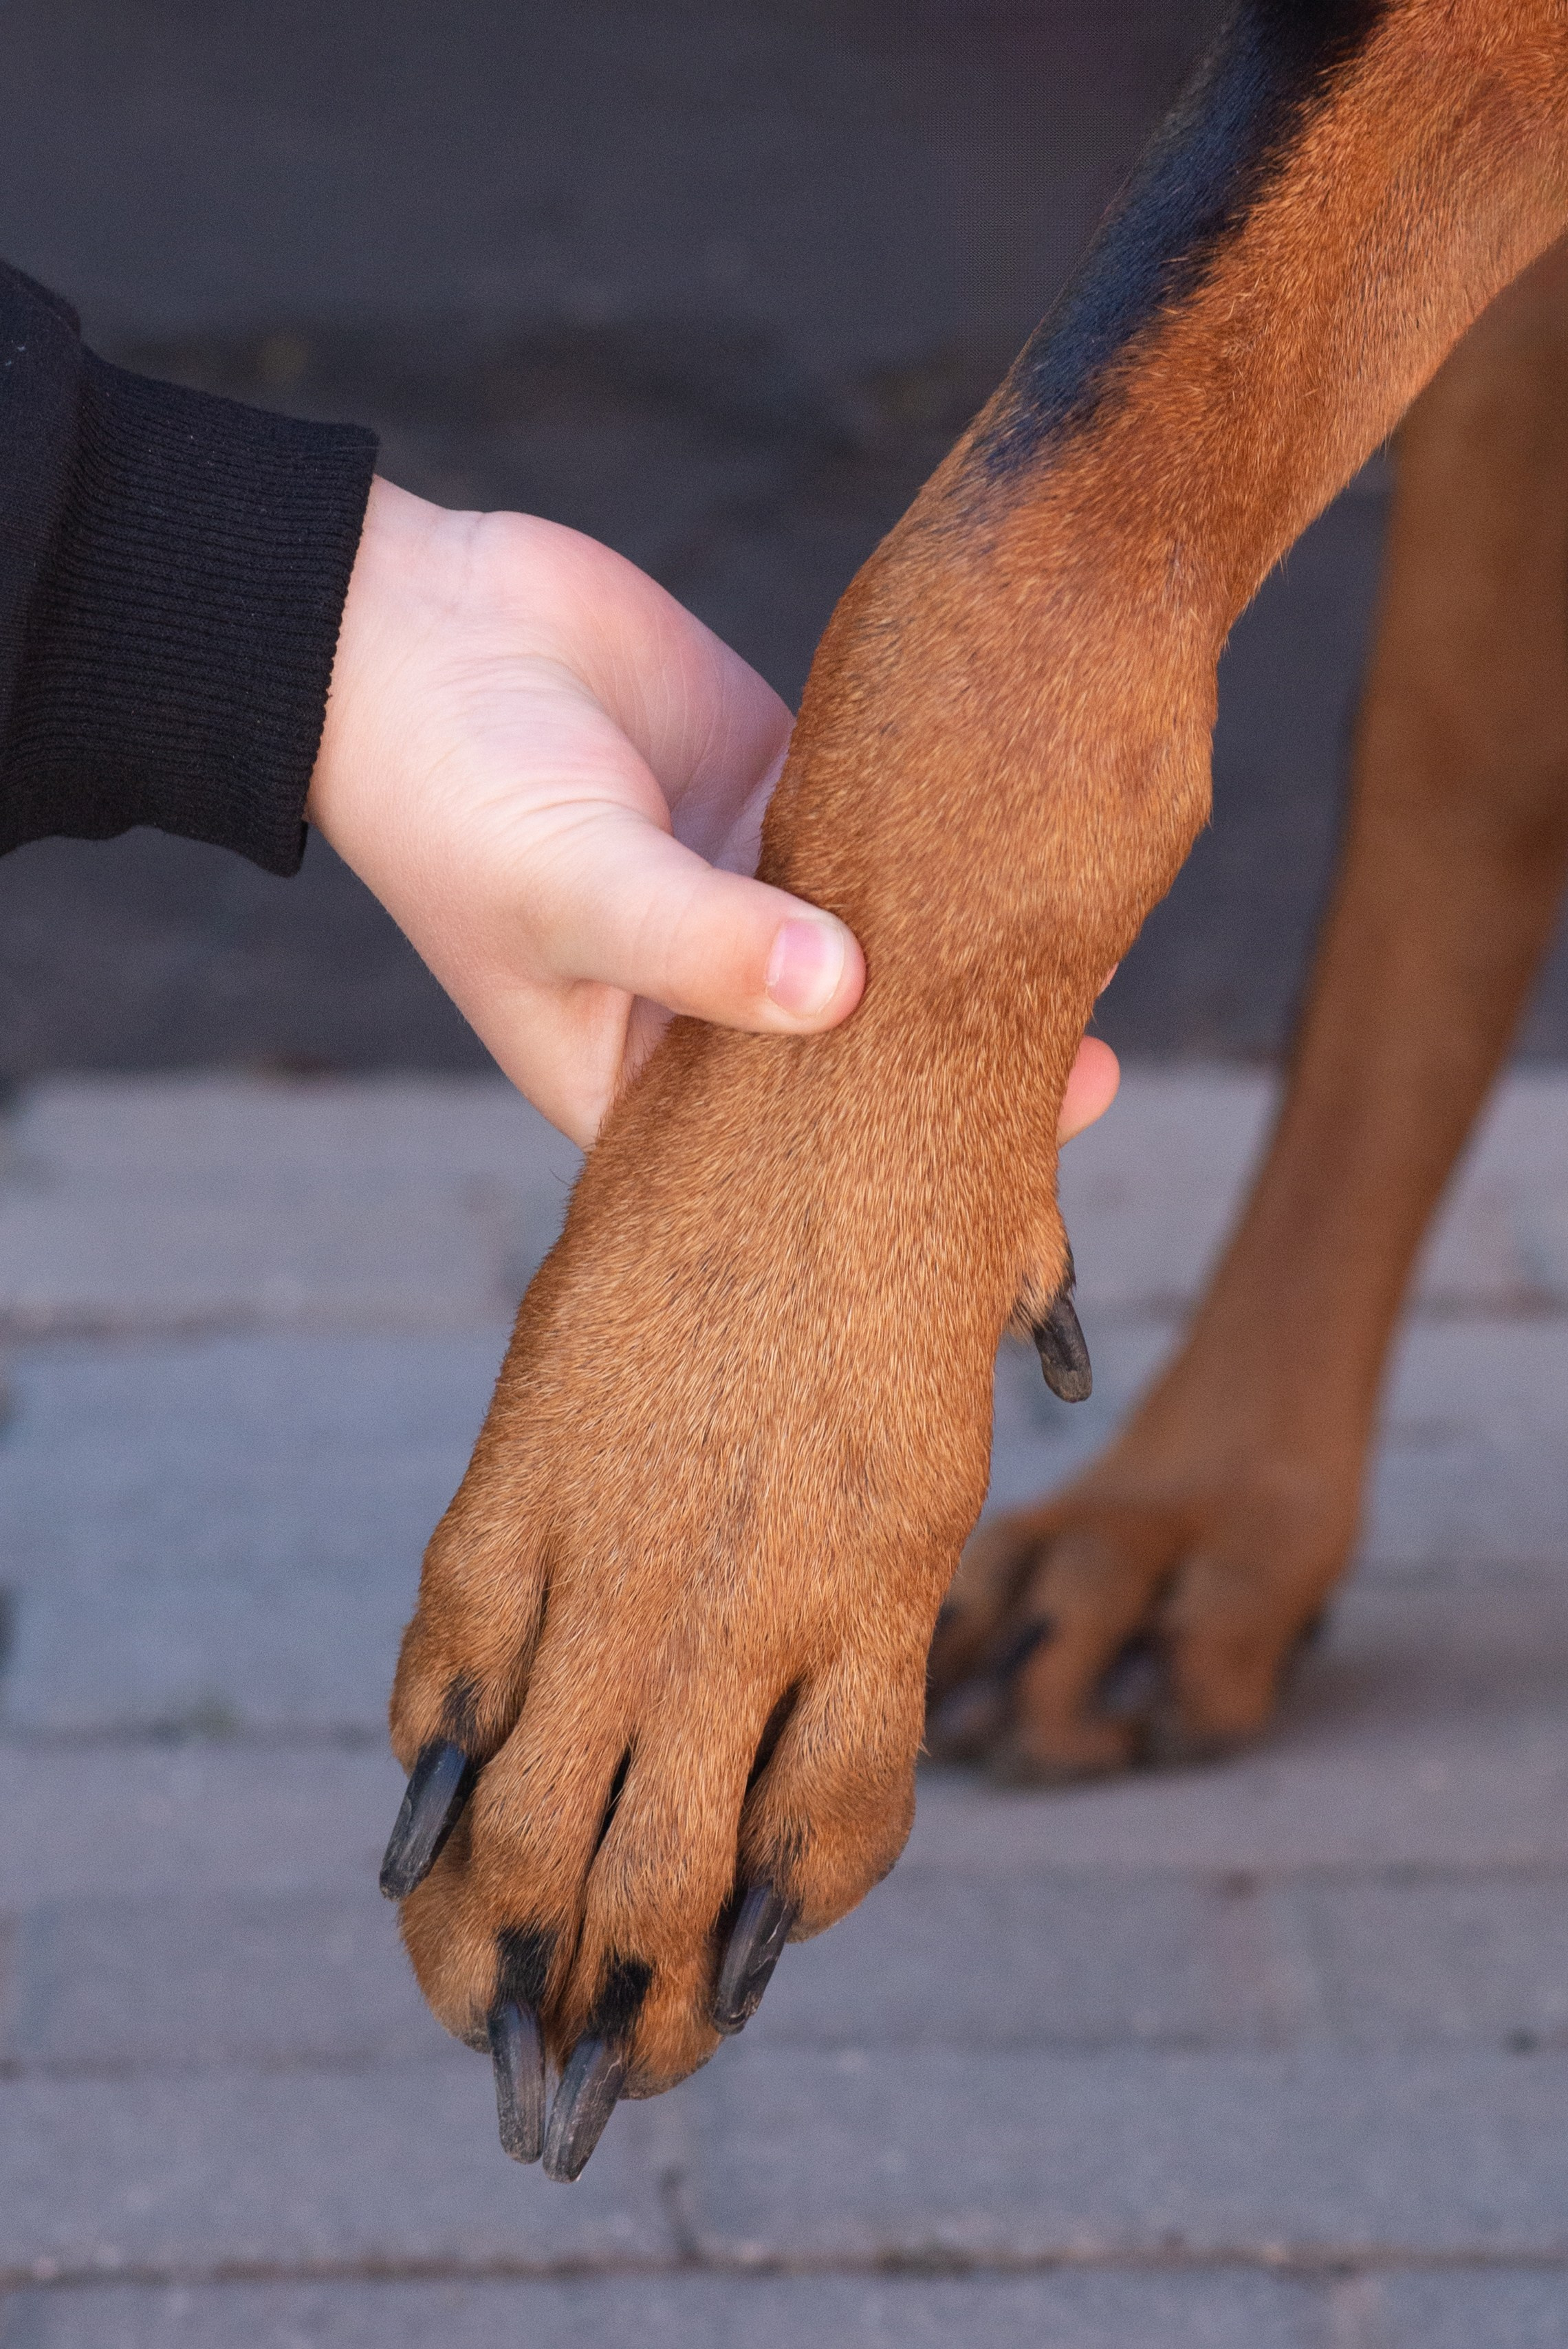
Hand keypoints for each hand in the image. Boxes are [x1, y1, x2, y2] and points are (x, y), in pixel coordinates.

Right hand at [309, 480, 1118, 1146]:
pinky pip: (883, 831)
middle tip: (1083, 1073)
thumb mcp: (565, 887)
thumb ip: (703, 942)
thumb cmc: (448, 791)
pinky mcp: (779, 793)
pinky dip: (945, 839)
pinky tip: (1036, 850)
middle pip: (853, 1058)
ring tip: (1084, 972)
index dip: (882, 1171)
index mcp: (637, 1075)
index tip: (999, 1178)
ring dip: (965, 950)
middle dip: (954, 1064)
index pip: (777, 1158)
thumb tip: (844, 990)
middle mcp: (706, 1000)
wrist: (409, 624)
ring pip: (884, 942)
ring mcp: (752, 894)